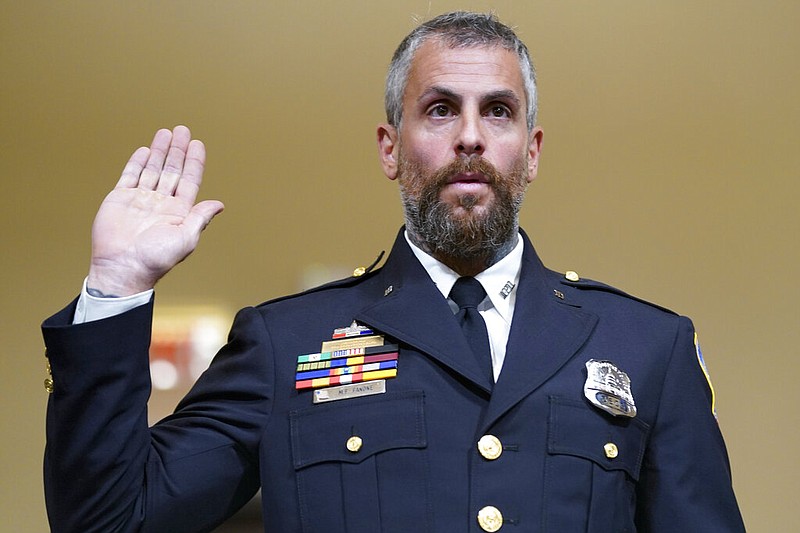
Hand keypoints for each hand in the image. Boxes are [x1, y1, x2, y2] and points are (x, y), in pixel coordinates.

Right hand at [87, 125, 223, 295]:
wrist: (123, 267)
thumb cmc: (156, 259)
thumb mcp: (186, 238)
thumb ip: (200, 217)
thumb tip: (219, 204)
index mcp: (178, 211)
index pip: (189, 180)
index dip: (194, 162)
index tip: (198, 144)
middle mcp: (160, 203)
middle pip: (172, 170)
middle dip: (178, 150)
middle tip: (183, 130)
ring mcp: (140, 199)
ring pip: (152, 169)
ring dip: (160, 151)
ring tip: (166, 133)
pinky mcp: (120, 199)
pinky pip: (130, 176)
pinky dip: (137, 162)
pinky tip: (146, 150)